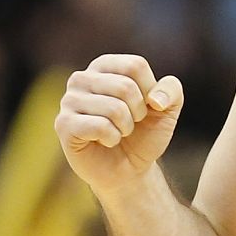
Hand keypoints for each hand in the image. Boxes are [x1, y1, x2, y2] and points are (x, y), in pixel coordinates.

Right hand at [55, 54, 183, 193]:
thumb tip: (155, 99)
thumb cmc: (143, 134)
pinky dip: (112, 138)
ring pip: (114, 108)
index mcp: (104, 65)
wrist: (128, 169)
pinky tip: (106, 142)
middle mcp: (82, 78)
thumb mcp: (167, 109)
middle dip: (138, 113)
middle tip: (130, 125)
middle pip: (125, 86)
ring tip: (118, 133)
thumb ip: (171, 90)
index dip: (149, 92)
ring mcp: (69, 100)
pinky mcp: (64, 124)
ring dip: (125, 128)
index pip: (135, 66)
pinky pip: (100, 126)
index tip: (144, 107)